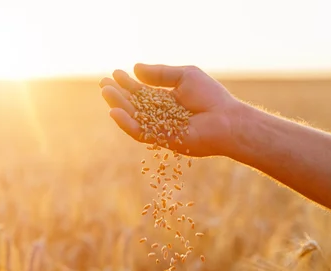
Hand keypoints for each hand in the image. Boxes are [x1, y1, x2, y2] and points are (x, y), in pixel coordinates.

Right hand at [99, 64, 241, 156]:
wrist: (226, 119)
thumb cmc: (211, 97)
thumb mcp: (185, 76)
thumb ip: (161, 74)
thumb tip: (135, 69)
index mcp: (167, 100)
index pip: (142, 92)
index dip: (128, 83)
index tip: (115, 73)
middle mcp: (162, 115)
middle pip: (134, 104)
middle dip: (118, 94)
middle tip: (103, 83)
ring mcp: (161, 128)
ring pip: (134, 117)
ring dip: (119, 106)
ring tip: (106, 93)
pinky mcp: (162, 140)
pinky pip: (140, 133)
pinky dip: (127, 124)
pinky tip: (115, 112)